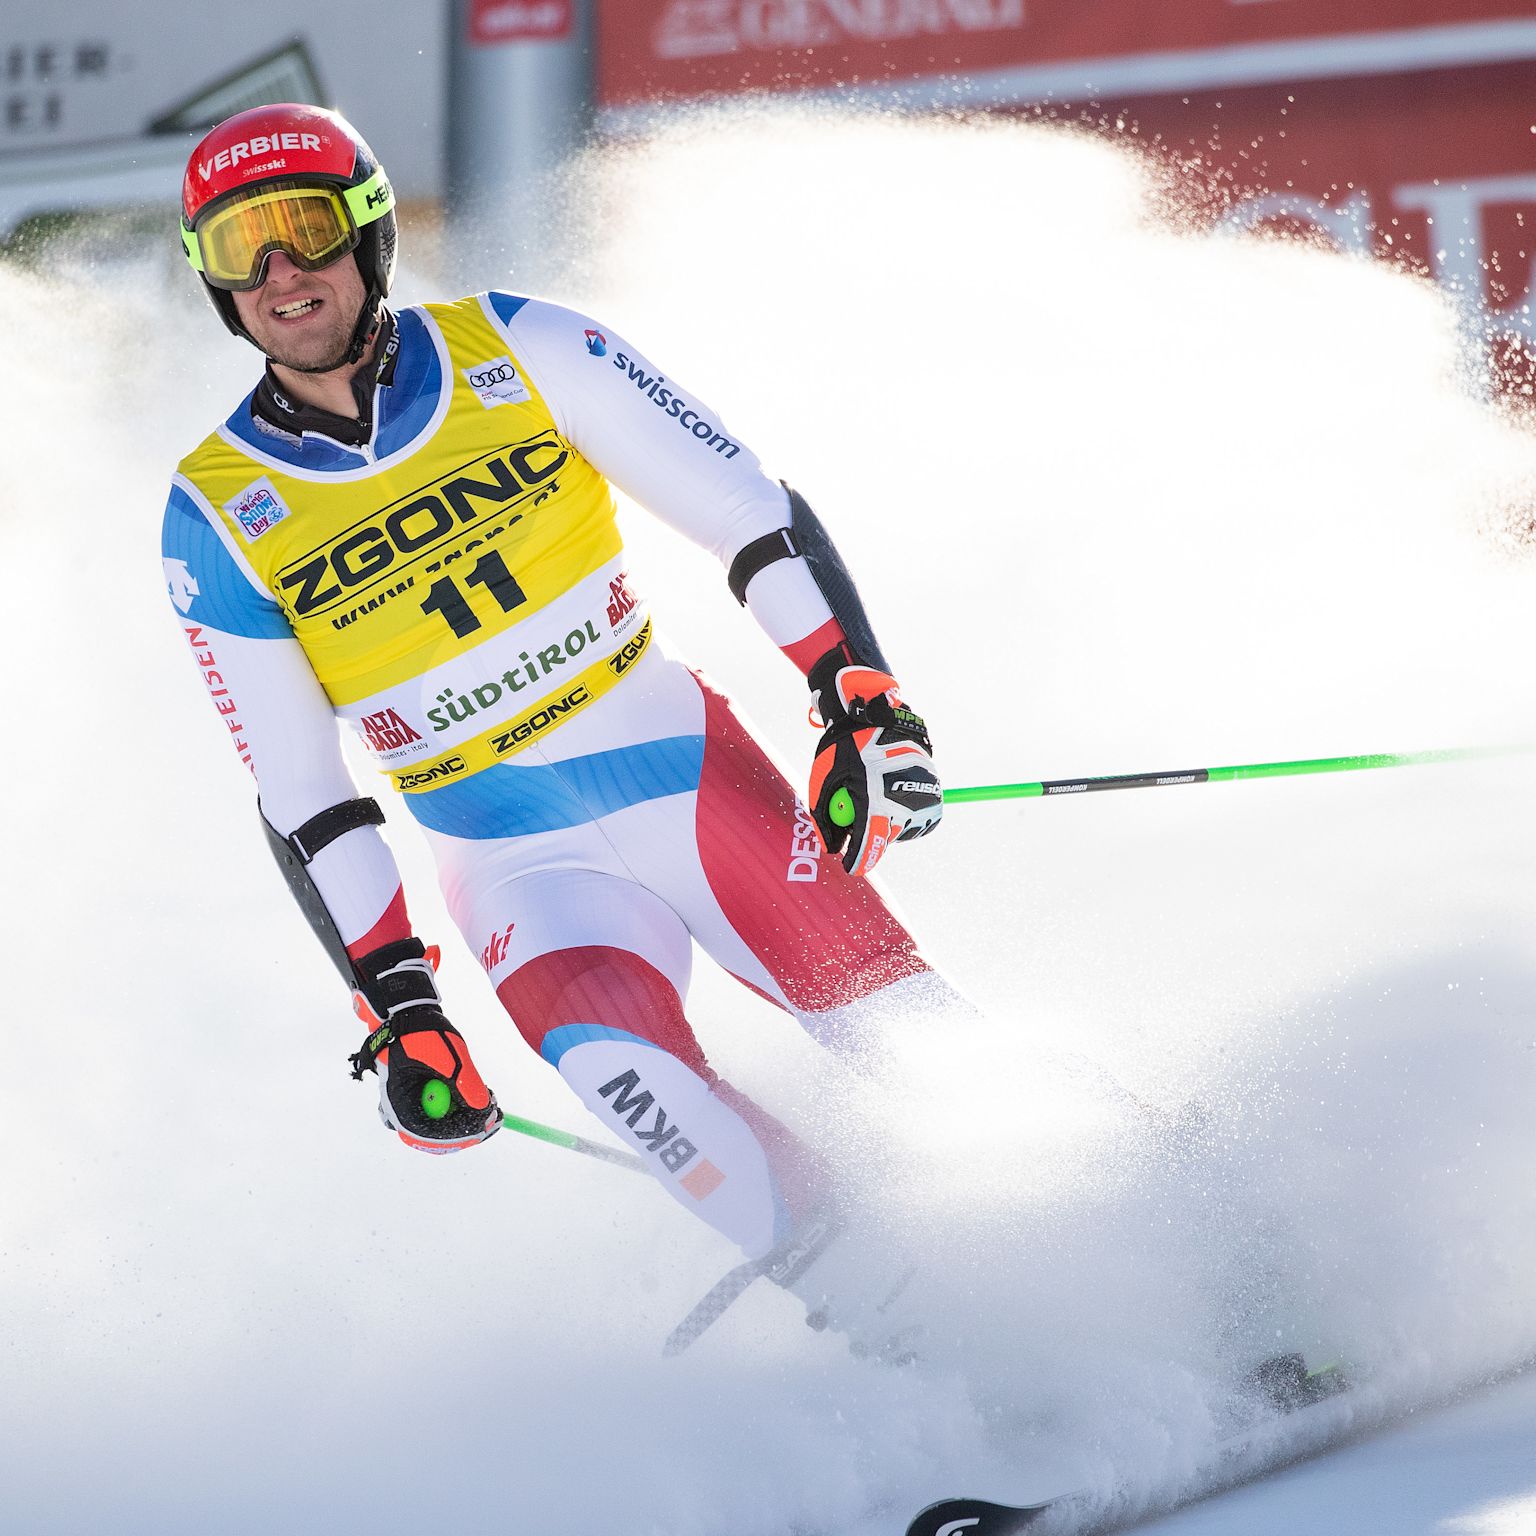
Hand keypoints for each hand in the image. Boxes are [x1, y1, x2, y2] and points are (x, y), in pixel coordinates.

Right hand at [348, 939, 499, 1153]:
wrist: (411, 1017)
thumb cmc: (423, 1033)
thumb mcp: (449, 1055)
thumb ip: (465, 1082)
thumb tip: (484, 1108)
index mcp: (400, 1104)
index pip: (427, 1136)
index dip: (457, 1138)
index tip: (484, 1130)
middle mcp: (405, 1111)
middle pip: (438, 1136)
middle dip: (469, 1129)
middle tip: (496, 1117)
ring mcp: (416, 1106)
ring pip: (446, 1126)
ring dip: (470, 1118)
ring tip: (491, 1099)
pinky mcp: (427, 1100)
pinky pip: (448, 1114)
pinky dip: (465, 1108)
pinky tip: (480, 1095)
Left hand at [807, 654, 941, 876]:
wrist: (880, 719)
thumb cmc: (845, 749)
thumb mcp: (825, 779)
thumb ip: (824, 816)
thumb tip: (833, 848)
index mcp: (873, 797)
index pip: (868, 842)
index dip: (858, 861)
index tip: (851, 868)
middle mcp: (902, 801)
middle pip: (885, 839)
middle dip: (870, 836)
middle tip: (858, 819)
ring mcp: (922, 798)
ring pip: (904, 831)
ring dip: (890, 826)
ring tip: (877, 798)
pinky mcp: (934, 794)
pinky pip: (921, 822)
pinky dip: (908, 817)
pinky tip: (895, 798)